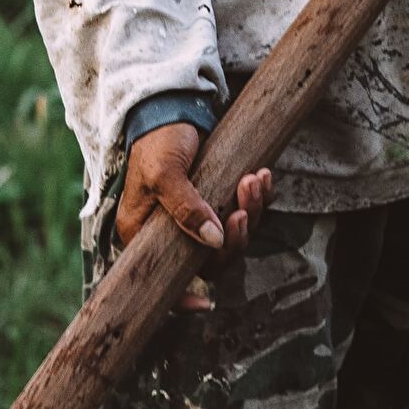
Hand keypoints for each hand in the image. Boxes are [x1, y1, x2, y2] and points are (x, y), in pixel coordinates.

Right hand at [115, 122, 271, 306]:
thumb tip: (214, 240)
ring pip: (233, 236)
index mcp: (145, 233)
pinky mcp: (219, 199)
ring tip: (255, 179)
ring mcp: (198, 217)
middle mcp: (172, 231)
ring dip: (251, 211)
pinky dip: (259, 198)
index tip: (205, 303)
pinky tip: (263, 175)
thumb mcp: (165, 172)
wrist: (174, 105)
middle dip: (235, 235)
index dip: (182, 298)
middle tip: (243, 204)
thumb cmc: (158, 139)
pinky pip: (246, 212)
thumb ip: (185, 207)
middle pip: (211, 259)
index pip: (162, 279)